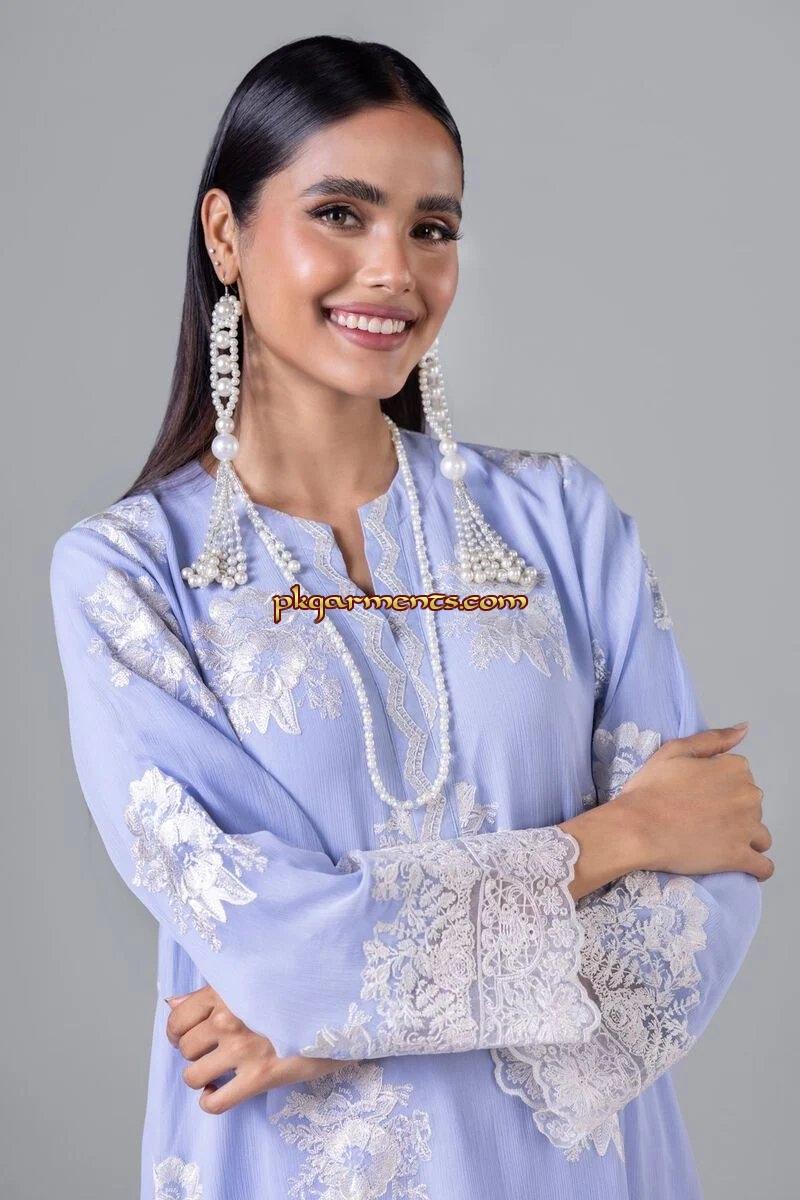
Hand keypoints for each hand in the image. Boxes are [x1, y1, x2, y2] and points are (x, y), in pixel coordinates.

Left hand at [164, 984, 343, 1112]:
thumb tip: (172, 1002)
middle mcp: (230, 1018)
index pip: (177, 1018)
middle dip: (194, 1052)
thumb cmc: (294, 991)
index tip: (187, 1035)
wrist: (338, 1009)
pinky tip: (221, 1092)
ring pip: (193, 1075)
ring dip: (202, 1076)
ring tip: (217, 1070)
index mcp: (226, 991)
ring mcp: (243, 1049)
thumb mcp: (252, 980)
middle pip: (185, 1047)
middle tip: (212, 1050)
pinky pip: (215, 1103)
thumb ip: (210, 991)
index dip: (177, 1031)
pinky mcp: (260, 1077)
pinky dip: (211, 1101)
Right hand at [613, 724, 773, 879]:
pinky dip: (756, 866)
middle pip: (751, 804)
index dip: (719, 784)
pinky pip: (764, 866)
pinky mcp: (740, 857)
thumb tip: (744, 729)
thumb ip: (713, 739)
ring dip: (744, 837)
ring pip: (759, 834)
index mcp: (735, 769)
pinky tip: (738, 861)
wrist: (637, 828)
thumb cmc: (650, 789)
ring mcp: (747, 829)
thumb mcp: (675, 751)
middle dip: (733, 810)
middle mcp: (748, 796)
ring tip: (714, 840)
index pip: (740, 775)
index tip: (698, 793)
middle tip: (701, 817)